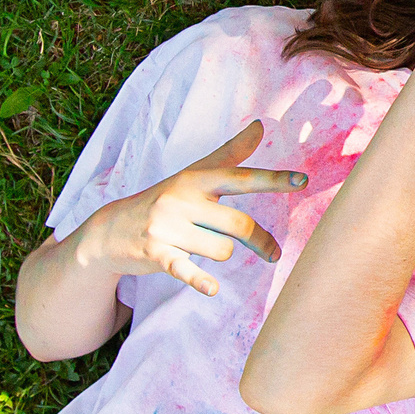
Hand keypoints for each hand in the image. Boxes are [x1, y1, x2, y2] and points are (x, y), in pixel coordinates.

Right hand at [82, 120, 307, 298]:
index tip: (303, 180)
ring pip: (220, 249)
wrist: (111, 229)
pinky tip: (212, 288)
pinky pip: (185, 269)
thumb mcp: (194, 174)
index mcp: (195, 180)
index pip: (240, 177)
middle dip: (261, 241)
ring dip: (223, 254)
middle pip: (238, 224)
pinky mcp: (156, 254)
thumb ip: (230, 153)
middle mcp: (181, 200)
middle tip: (274, 253)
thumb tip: (260, 125)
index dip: (272, 180)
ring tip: (209, 250)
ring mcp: (166, 227)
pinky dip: (200, 280)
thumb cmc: (164, 198)